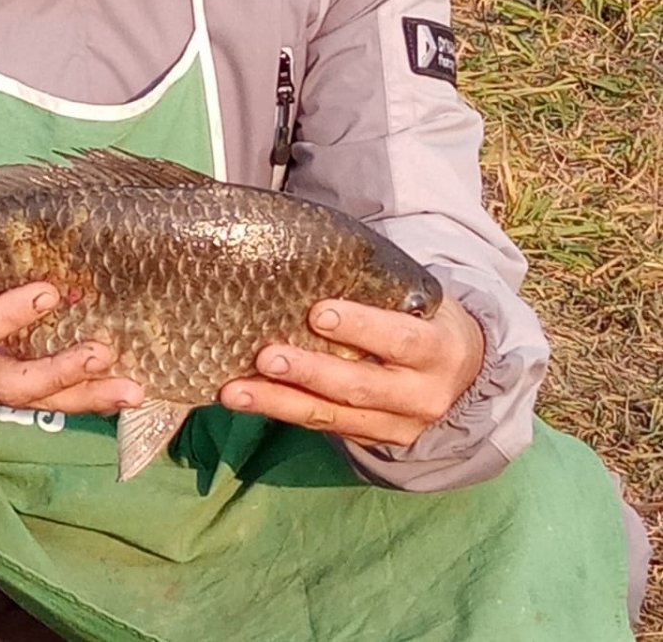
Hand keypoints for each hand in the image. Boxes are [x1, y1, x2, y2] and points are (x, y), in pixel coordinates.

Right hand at [0, 179, 143, 415]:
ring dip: (82, 395)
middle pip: (5, 383)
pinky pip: (46, 403)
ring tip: (130, 389)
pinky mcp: (2, 394)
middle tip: (100, 351)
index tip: (48, 292)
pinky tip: (124, 393)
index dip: (5, 315)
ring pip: (32, 401)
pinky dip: (85, 398)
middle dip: (55, 371)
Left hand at [219, 296, 484, 447]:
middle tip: (265, 356)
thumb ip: (378, 289)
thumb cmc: (424, 318)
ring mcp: (397, 425)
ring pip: (332, 416)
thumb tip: (307, 256)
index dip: (361, 327)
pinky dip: (282, 411)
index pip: (401, 339)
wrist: (461, 374)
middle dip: (309, 372)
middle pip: (359, 386)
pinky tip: (247, 398)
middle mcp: (421, 395)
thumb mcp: (419, 300)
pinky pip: (323, 427)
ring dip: (279, 402)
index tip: (318, 312)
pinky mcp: (373, 441)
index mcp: (439, 350)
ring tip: (235, 390)